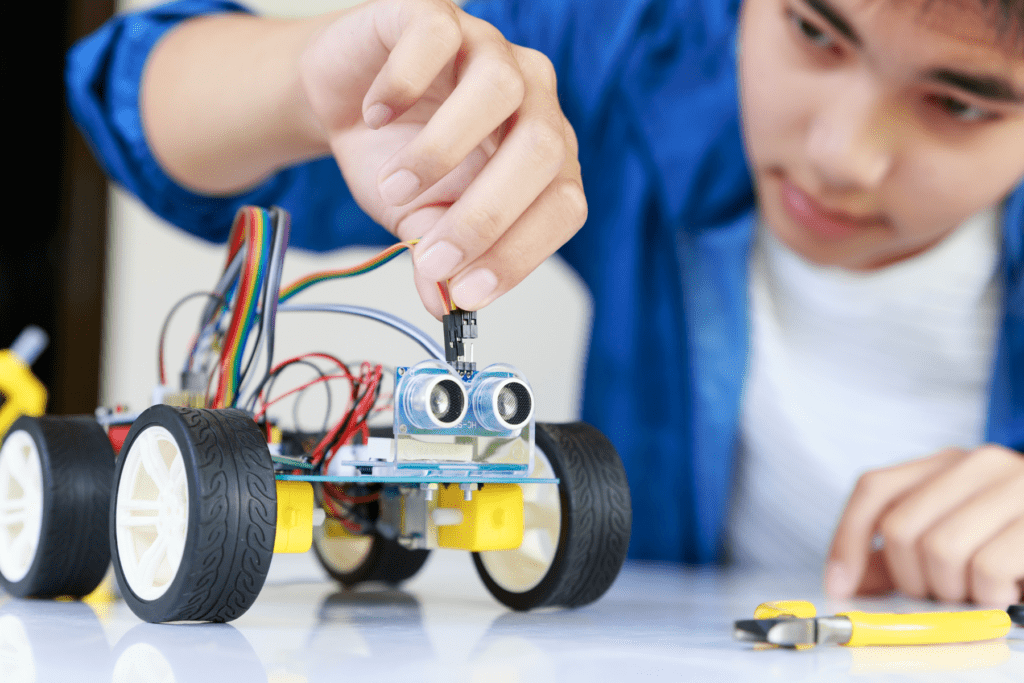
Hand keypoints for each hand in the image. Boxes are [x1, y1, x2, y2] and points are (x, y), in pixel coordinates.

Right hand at [299, 0, 584, 316]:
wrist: (343, 101)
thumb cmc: (396, 157)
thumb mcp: (419, 223)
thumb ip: (438, 262)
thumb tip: (445, 305)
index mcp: (542, 156)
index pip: (562, 205)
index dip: (521, 254)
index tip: (469, 294)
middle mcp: (530, 98)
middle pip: (540, 151)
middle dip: (485, 217)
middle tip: (432, 258)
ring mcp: (487, 49)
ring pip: (499, 89)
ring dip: (440, 153)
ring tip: (392, 187)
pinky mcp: (435, 14)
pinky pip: (437, 37)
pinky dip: (402, 84)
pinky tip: (374, 115)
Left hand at [825, 445, 1023, 605]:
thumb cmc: (1019, 542)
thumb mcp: (959, 535)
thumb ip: (902, 551)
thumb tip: (849, 580)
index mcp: (951, 462)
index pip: (875, 488)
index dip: (847, 539)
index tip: (841, 584)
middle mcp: (982, 463)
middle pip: (902, 528)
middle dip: (913, 578)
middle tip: (944, 592)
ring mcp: (1019, 485)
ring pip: (939, 550)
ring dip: (954, 590)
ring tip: (982, 591)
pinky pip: (986, 568)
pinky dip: (989, 596)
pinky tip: (1009, 592)